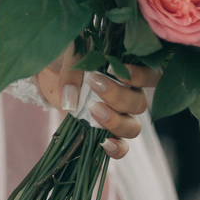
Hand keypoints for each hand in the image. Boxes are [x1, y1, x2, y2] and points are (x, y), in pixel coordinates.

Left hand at [35, 47, 159, 159]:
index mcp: (127, 70)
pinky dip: (116, 148)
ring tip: (93, 110)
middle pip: (140, 103)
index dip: (141, 76)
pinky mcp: (104, 130)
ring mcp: (117, 114)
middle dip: (118, 97)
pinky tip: (103, 142)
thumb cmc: (66, 55)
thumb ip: (72, 68)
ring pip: (133, 126)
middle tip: (93, 85)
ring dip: (116, 122)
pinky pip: (121, 146)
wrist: (49, 70)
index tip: (113, 70)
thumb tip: (71, 99)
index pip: (151, 76)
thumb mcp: (69, 51)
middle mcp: (128, 93)